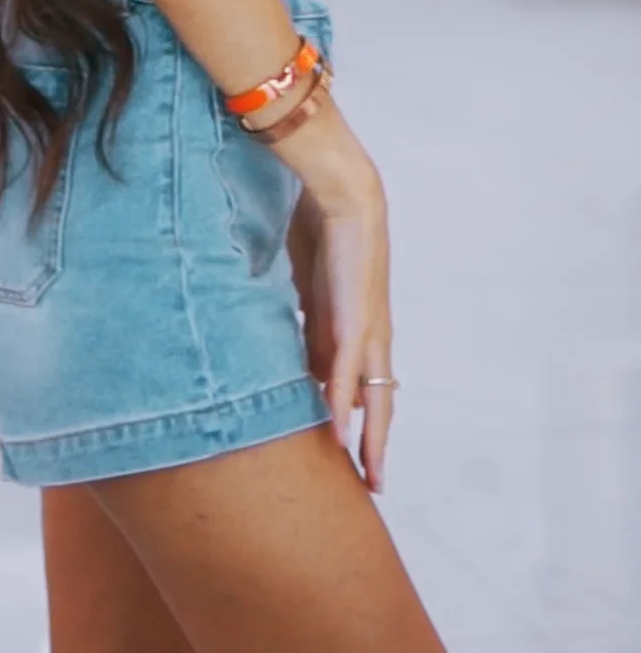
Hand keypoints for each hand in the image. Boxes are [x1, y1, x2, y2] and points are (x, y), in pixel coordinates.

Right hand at [286, 171, 394, 493]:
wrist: (340, 190)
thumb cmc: (322, 227)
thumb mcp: (310, 287)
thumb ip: (308, 320)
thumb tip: (296, 351)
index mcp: (359, 325)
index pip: (366, 384)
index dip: (365, 420)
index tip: (354, 453)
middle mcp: (370, 333)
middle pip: (379, 401)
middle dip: (375, 444)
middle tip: (372, 485)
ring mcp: (367, 328)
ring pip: (373, 396)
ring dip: (370, 438)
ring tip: (367, 475)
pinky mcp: (354, 317)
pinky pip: (348, 370)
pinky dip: (345, 404)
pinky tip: (341, 434)